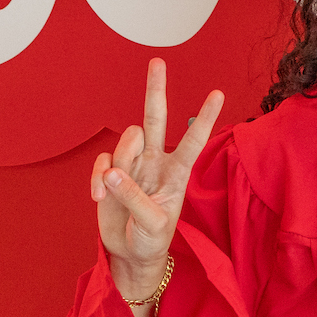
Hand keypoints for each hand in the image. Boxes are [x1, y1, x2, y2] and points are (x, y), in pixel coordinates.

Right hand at [91, 58, 223, 296]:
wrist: (130, 254)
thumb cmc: (152, 239)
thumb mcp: (153, 223)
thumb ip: (134, 196)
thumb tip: (113, 171)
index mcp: (177, 173)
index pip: (193, 140)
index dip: (204, 117)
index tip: (219, 93)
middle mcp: (156, 162)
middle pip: (155, 118)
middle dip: (156, 90)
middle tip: (157, 61)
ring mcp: (132, 166)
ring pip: (125, 140)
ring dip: (118, 162)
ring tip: (111, 191)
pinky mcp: (110, 173)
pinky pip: (102, 161)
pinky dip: (98, 177)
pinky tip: (98, 197)